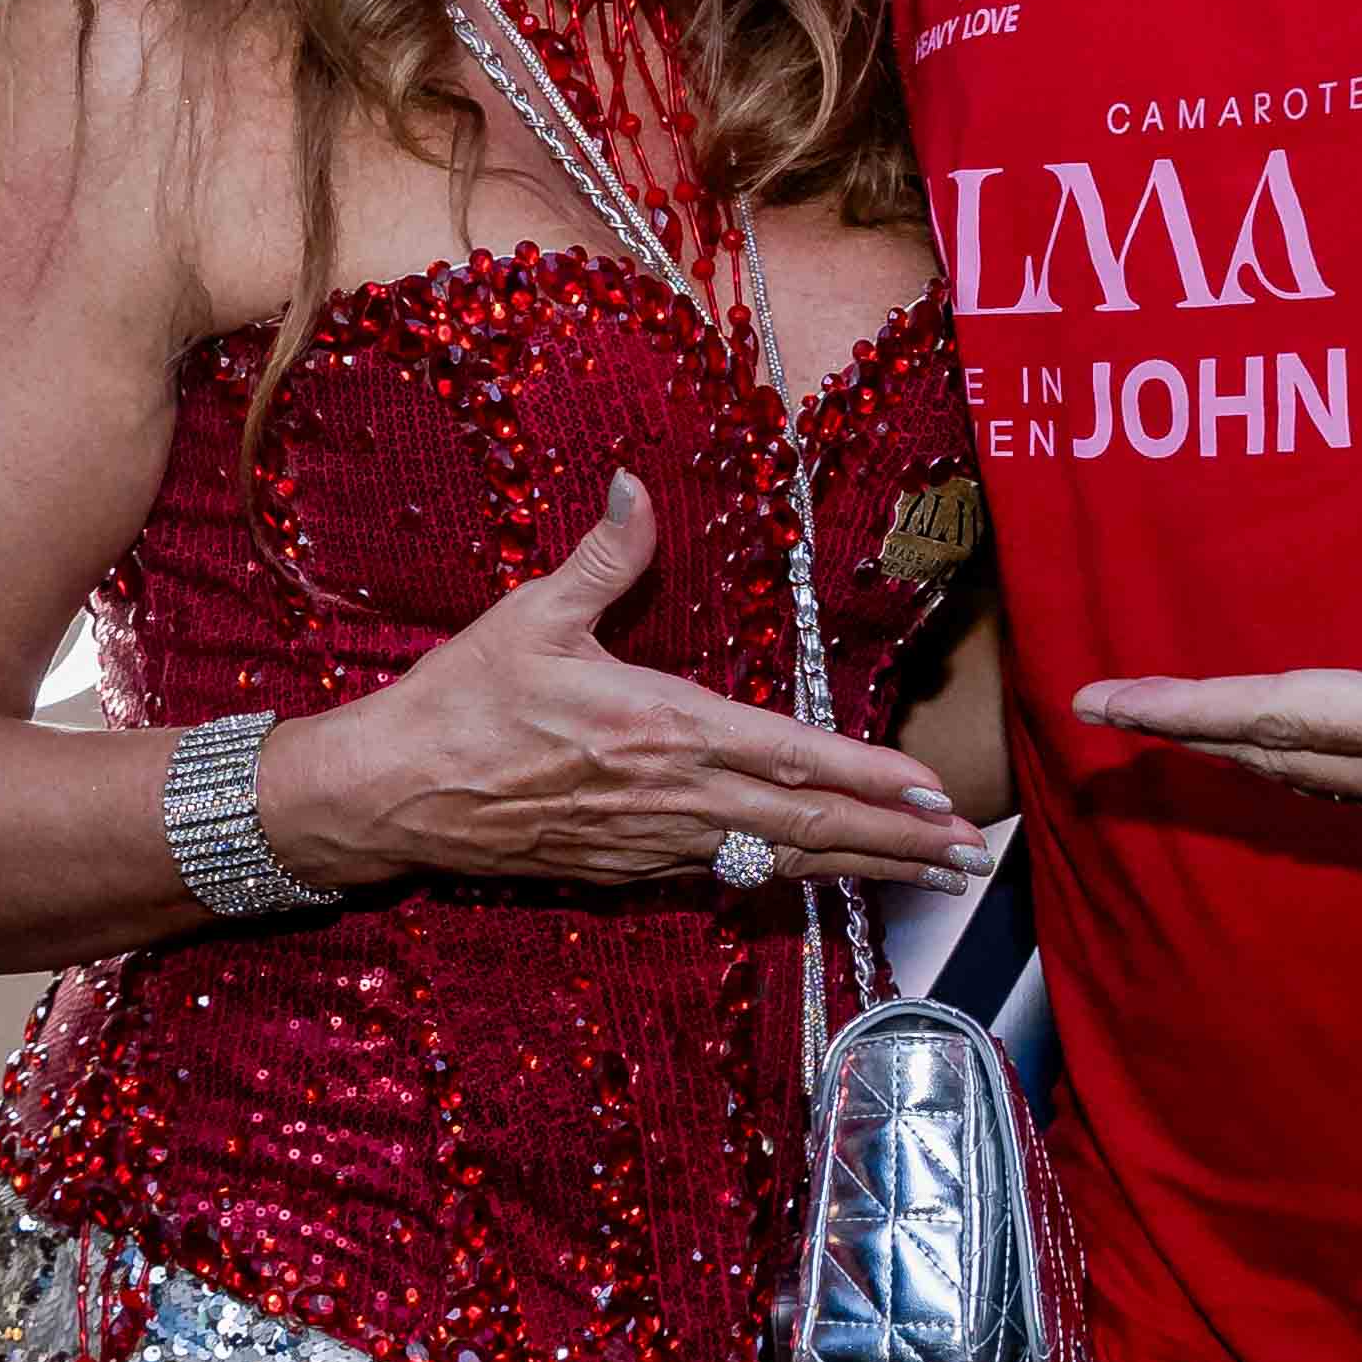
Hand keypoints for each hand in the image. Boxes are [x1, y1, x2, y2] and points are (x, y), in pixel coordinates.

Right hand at [269, 472, 989, 894]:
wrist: (391, 796)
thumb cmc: (459, 701)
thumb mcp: (532, 615)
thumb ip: (604, 556)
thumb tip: (634, 484)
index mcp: (662, 728)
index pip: (791, 756)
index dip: (871, 778)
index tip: (934, 790)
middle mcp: (671, 795)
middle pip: (808, 825)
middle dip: (897, 840)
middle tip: (970, 853)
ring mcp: (652, 843)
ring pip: (779, 861)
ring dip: (862, 867)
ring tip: (930, 874)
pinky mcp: (627, 870)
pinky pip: (727, 875)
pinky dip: (789, 877)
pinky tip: (827, 877)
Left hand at [1073, 578, 1361, 854]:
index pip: (1291, 715)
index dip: (1195, 707)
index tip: (1108, 703)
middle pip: (1284, 751)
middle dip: (1190, 730)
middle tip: (1102, 714)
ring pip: (1321, 775)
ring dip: (1242, 750)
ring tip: (1175, 731)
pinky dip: (1307, 766)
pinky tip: (1296, 761)